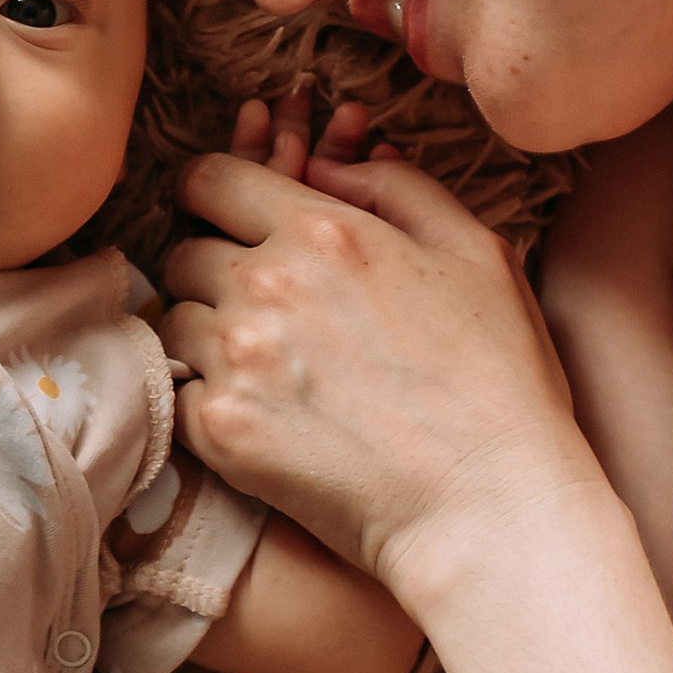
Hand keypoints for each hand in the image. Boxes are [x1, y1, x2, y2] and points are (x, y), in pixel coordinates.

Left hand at [159, 114, 589, 597]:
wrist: (485, 504)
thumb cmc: (497, 379)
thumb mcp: (475, 253)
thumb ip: (396, 189)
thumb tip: (329, 168)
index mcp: (323, 231)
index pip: (209, 179)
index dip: (212, 195)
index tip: (226, 220)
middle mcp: (266, 285)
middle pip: (185, 252)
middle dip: (215, 271)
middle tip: (263, 308)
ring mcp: (235, 359)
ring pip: (175, 322)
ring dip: (207, 335)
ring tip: (267, 367)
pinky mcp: (220, 429)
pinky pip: (180, 391)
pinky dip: (209, 398)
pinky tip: (263, 415)